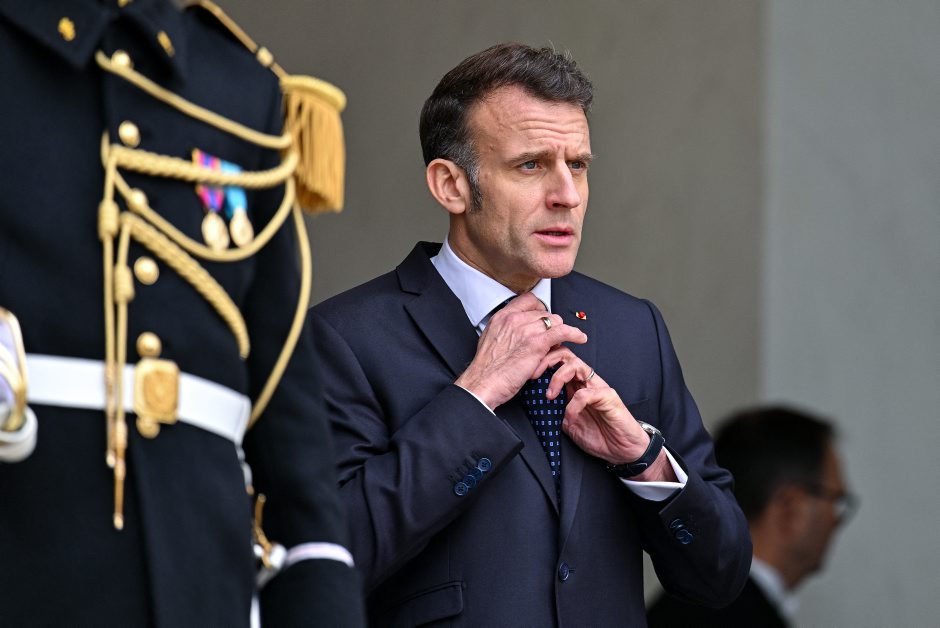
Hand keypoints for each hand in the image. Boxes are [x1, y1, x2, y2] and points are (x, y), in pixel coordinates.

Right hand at [455, 292, 586, 408]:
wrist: (482, 383)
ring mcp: (526, 330)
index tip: (544, 317)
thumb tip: (518, 331)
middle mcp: (514, 319)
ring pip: (555, 321)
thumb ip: (505, 330)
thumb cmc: (487, 368)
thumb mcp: (490, 339)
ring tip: (561, 342)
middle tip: (551, 337)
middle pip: (544, 312)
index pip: (529, 300)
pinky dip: (574, 334)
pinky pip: (563, 331)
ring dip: (560, 331)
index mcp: (502, 317)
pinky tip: (580, 338)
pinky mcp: (537, 343)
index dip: (540, 308)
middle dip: (550, 324)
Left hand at [537, 347, 676, 481]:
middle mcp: (587, 382)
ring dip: (558, 377)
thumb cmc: (600, 437)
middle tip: (534, 375)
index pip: (559, 362)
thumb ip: (557, 412)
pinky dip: (573, 405)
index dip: (543, 362)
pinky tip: (570, 417)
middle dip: (547, 359)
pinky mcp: (608, 397)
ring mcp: (599, 387)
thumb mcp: (569, 424)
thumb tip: (540, 406)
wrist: (623, 451)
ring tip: (550, 395)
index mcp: (576, 386)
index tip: (528, 374)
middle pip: (566, 354)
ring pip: (576, 365)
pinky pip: (586, 393)